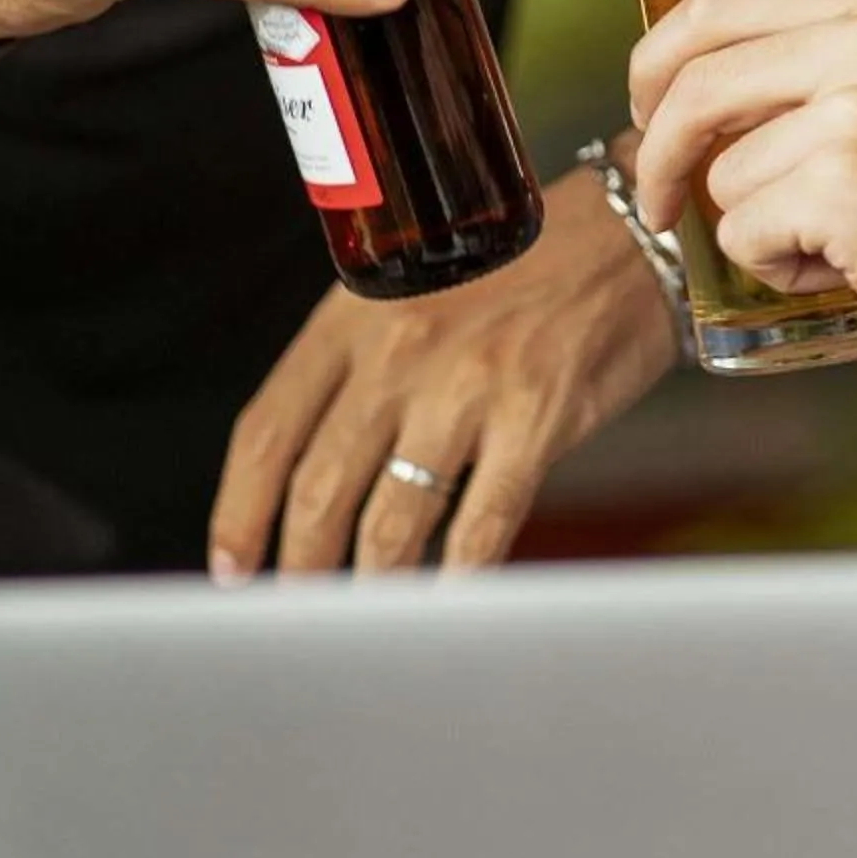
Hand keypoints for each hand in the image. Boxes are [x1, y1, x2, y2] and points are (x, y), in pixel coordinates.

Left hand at [208, 154, 681, 576]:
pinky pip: (481, 526)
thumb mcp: (412, 291)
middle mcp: (399, 352)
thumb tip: (315, 473)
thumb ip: (360, 368)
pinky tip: (447, 605)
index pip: (267, 430)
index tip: (230, 566)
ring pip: (391, 522)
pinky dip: (458, 581)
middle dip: (299, 567)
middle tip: (296, 611)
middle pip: (319, 489)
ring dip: (372, 586)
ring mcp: (466, 387)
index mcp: (353, 317)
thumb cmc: (516, 268)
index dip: (238, 511)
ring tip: (366, 622)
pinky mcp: (534, 418)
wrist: (626, 235)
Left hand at [628, 0, 856, 411]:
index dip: (659, 58)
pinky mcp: (843, 185)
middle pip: (694, 76)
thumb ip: (838, 68)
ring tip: (840, 247)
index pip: (721, 1)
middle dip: (656, 143)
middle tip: (658, 195)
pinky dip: (780, 269)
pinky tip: (851, 272)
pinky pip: (745, 232)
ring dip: (756, 227)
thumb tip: (706, 87)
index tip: (648, 105)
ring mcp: (856, 109)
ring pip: (721, 170)